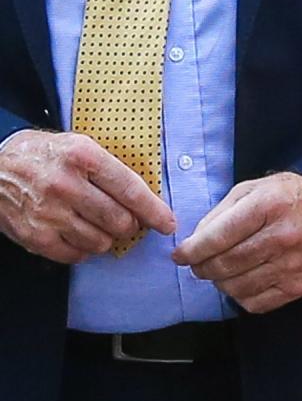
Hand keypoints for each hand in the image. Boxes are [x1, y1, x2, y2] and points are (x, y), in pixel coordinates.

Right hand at [0, 130, 173, 261]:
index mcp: (81, 155)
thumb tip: (144, 197)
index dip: (154, 211)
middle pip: (120, 222)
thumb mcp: (72, 144)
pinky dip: (81, 249)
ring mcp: (50, 213)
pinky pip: (77, 255)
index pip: (130, 189)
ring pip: (101, 242)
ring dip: (104, 237)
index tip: (166, 223)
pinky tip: (73, 232)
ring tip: (91, 223)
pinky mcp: (36, 236)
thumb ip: (106, 167)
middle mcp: (66, 184)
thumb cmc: (36, 156)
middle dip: (127, 225)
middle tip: (122, 220)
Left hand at [172, 172, 301, 312]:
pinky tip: (241, 283)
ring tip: (219, 273)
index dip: (192, 250)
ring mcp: (293, 265)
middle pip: (225, 264)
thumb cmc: (291, 197)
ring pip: (237, 286)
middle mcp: (282, 237)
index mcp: (268, 206)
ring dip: (219, 283)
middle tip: (197, 265)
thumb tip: (195, 241)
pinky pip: (257, 303)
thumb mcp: (254, 189)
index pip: (218, 237)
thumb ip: (222, 213)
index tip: (180, 255)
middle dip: (202, 267)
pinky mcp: (300, 286)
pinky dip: (240, 297)